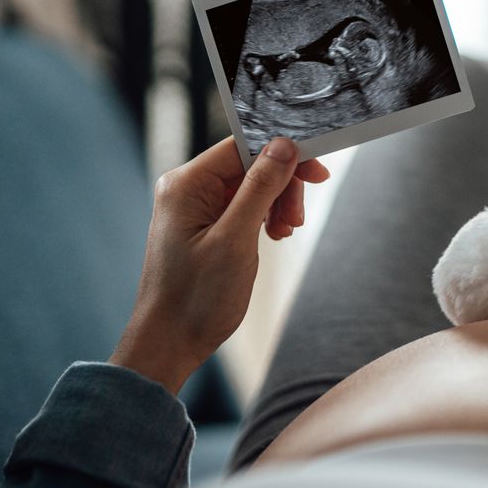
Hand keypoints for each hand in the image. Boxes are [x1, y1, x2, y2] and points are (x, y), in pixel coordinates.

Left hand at [110, 137, 329, 393]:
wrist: (170, 342)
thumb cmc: (195, 298)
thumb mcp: (236, 240)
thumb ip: (260, 188)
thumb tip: (284, 145)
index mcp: (186, 184)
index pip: (242, 145)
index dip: (283, 155)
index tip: (316, 172)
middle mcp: (187, 188)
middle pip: (250, 163)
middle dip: (282, 186)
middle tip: (297, 219)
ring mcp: (195, 206)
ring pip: (251, 185)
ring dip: (277, 203)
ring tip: (286, 232)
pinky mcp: (205, 224)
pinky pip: (243, 205)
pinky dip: (265, 216)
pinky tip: (275, 235)